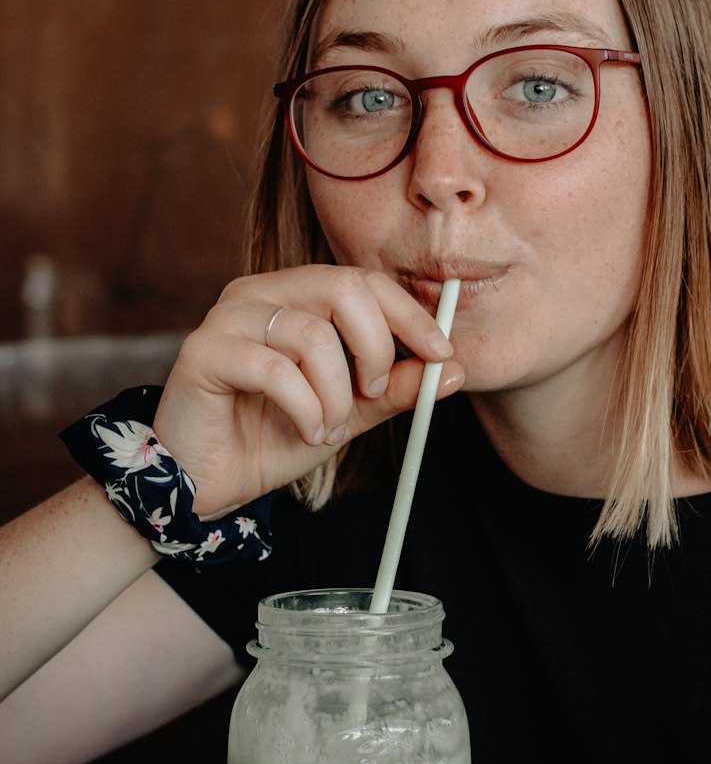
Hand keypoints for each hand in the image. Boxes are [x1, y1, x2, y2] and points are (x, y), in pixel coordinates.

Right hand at [152, 266, 463, 517]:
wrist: (204, 482)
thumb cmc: (271, 437)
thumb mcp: (348, 413)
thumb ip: (394, 389)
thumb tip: (454, 370)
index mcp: (294, 294)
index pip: (363, 280)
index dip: (409, 314)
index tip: (442, 353)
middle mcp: (259, 292)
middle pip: (342, 287)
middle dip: (376, 346)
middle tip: (374, 393)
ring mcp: (227, 317)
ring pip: (310, 334)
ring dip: (335, 394)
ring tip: (328, 428)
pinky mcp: (203, 351)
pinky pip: (274, 369)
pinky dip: (304, 408)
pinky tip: (306, 432)